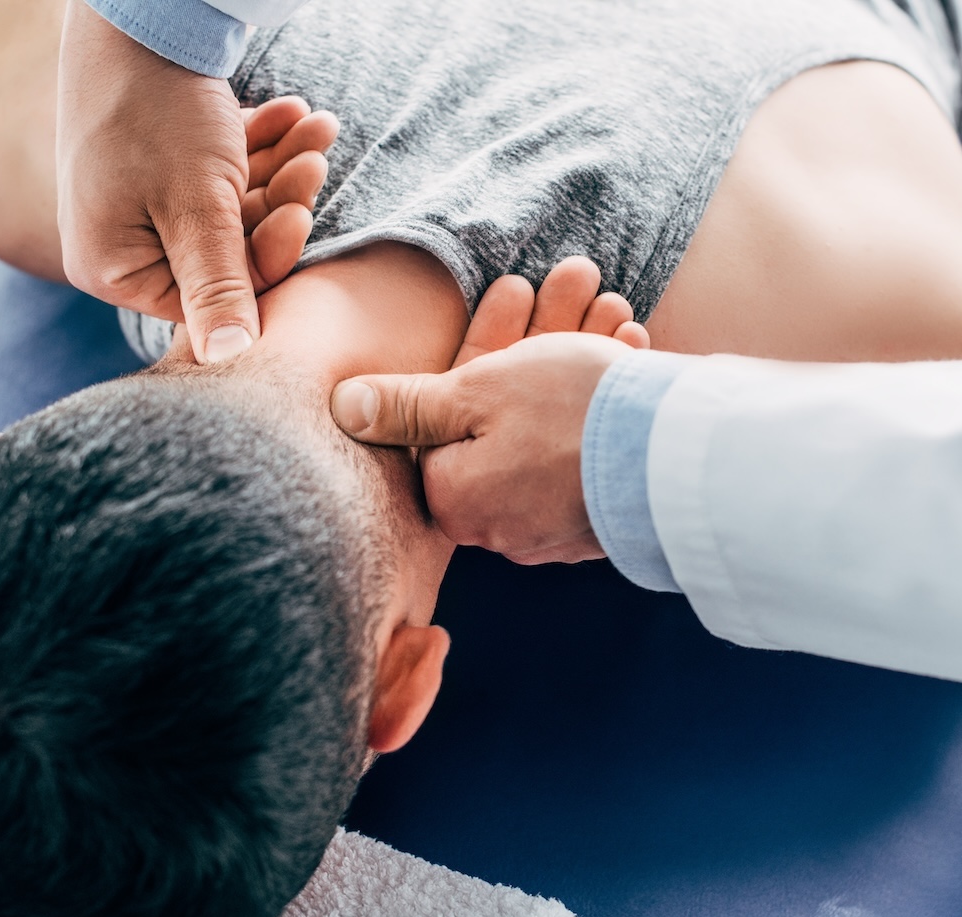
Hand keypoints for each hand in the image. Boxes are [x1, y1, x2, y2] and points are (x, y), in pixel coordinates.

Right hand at [56, 0, 333, 362]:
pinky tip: (293, 114)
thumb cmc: (158, 112)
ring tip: (315, 124)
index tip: (301, 216)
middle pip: (230, 250)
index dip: (265, 260)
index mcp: (117, 268)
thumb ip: (218, 286)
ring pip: (236, 209)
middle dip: (282, 200)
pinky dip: (262, 148)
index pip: (213, 296)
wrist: (140, 13)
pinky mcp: (169, 171)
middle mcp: (128, 245)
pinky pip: (227, 176)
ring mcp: (147, 206)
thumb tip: (230, 361)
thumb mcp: (196, 209)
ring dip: (283, 169)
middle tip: (315, 157)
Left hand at [331, 258, 646, 563]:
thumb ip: (407, 405)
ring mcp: (550, 527)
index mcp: (455, 496)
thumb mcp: (477, 392)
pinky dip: (597, 401)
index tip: (514, 289)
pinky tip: (624, 349)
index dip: (482, 342)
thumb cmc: (572, 416)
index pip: (443, 417)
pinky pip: (580, 451)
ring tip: (609, 304)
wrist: (681, 460)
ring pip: (546, 426)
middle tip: (574, 281)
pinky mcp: (595, 522)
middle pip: (500, 417)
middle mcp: (497, 523)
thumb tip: (343, 410)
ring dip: (573, 357)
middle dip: (536, 337)